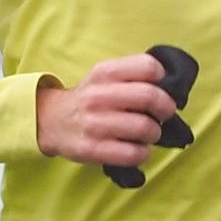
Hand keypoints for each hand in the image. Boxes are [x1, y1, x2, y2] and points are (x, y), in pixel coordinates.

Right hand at [38, 49, 195, 179]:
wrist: (49, 120)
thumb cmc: (89, 99)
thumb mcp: (104, 76)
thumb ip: (133, 75)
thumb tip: (170, 86)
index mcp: (105, 72)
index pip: (149, 66)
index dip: (163, 79)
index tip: (162, 88)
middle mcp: (98, 95)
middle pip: (150, 97)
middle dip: (166, 109)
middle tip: (164, 115)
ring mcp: (94, 123)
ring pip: (145, 127)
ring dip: (154, 133)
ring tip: (148, 134)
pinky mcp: (92, 149)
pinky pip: (133, 154)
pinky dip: (143, 153)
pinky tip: (137, 149)